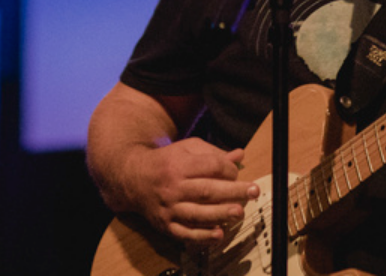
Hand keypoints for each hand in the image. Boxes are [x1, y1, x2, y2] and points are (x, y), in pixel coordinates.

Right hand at [122, 139, 257, 247]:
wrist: (133, 178)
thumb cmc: (166, 162)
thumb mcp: (186, 150)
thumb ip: (213, 153)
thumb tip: (239, 156)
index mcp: (179, 165)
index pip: (210, 167)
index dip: (228, 169)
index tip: (236, 173)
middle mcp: (173, 187)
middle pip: (207, 190)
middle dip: (232, 192)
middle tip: (252, 192)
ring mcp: (169, 208)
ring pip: (197, 214)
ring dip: (220, 214)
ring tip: (238, 212)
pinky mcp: (165, 224)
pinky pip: (185, 233)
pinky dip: (202, 236)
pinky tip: (218, 234)